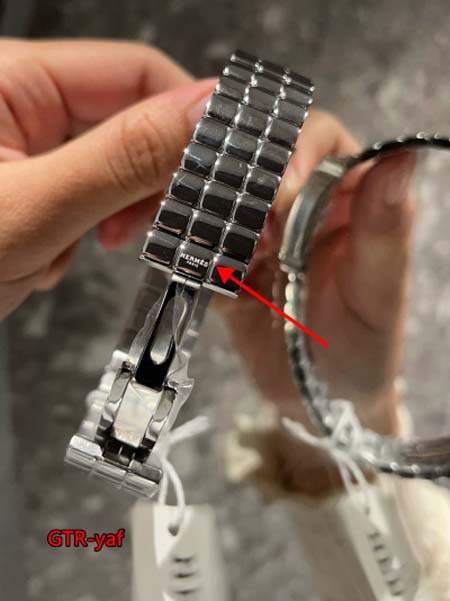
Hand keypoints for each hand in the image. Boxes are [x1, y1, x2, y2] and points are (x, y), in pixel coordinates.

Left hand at [0, 38, 214, 318]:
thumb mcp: (34, 211)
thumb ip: (123, 160)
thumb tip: (205, 115)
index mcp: (11, 82)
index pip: (134, 74)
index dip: (186, 117)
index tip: (220, 165)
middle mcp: (19, 106)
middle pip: (128, 123)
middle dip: (143, 182)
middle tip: (148, 225)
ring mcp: (23, 149)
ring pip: (111, 169)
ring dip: (110, 215)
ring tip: (83, 247)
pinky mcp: (27, 187)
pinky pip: (86, 199)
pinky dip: (82, 234)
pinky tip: (53, 255)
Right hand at [218, 110, 414, 476]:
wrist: (316, 401)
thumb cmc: (362, 351)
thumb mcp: (377, 296)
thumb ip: (385, 232)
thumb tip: (401, 157)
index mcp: (349, 197)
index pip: (321, 140)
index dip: (297, 151)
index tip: (280, 194)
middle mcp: (301, 204)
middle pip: (262, 158)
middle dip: (242, 180)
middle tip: (233, 220)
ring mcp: (259, 231)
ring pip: (224, 191)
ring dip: (209, 209)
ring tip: (207, 244)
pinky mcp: (227, 262)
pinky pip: (201, 238)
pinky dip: (191, 247)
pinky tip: (193, 268)